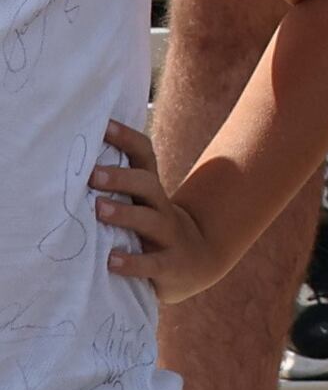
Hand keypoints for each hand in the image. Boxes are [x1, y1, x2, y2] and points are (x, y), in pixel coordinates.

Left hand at [91, 119, 212, 297]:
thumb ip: (115, 191)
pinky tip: (111, 261)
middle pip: (147, 185)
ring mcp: (168, 236)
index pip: (144, 156)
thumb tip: (67, 169)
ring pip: (150, 220)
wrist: (197, 262)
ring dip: (124, 214)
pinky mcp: (169, 265)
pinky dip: (131, 263)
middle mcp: (161, 207)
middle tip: (92, 175)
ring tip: (98, 210)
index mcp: (151, 191)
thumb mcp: (141, 207)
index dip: (126, 138)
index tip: (101, 125)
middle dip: (121, 178)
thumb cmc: (152, 231)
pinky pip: (151, 263)